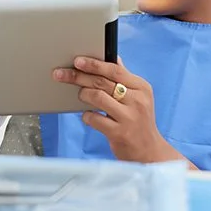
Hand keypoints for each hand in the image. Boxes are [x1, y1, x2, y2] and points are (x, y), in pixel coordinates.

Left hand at [53, 56, 173, 163]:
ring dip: (83, 95)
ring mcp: (129, 117)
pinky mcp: (120, 133)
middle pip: (102, 82)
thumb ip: (124, 79)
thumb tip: (112, 58)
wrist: (149, 152)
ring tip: (80, 96)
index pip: (115, 70)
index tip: (77, 61)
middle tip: (61, 74)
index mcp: (141, 87)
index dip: (94, 64)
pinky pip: (94, 118)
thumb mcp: (138, 97)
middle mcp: (137, 100)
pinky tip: (87, 115)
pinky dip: (86, 115)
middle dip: (78, 76)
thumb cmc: (139, 122)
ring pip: (97, 97)